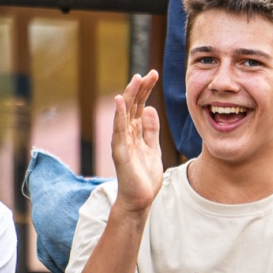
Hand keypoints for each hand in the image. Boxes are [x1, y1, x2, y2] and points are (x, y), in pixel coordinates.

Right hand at [110, 71, 165, 214]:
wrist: (139, 200)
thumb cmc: (144, 177)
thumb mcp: (153, 149)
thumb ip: (151, 131)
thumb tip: (151, 109)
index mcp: (135, 132)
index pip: (139, 105)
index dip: (145, 90)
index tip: (153, 75)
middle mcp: (126, 134)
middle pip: (132, 106)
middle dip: (140, 89)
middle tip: (149, 73)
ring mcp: (122, 142)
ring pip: (124, 114)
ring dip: (129, 96)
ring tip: (136, 79)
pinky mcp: (120, 152)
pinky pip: (119, 130)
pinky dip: (119, 115)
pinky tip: (120, 101)